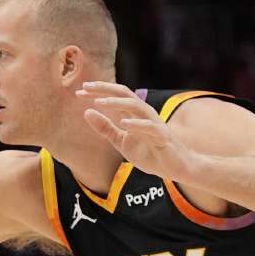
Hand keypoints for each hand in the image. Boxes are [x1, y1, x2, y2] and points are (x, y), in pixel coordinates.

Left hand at [79, 82, 196, 180]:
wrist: (176, 168)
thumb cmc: (150, 153)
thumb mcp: (121, 142)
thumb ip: (105, 128)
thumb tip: (86, 112)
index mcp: (134, 114)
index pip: (115, 96)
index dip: (97, 92)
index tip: (78, 91)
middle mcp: (144, 114)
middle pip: (125, 94)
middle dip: (105, 89)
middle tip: (86, 87)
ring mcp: (155, 124)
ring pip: (137, 107)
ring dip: (117, 103)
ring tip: (99, 102)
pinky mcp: (163, 137)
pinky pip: (151, 127)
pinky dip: (137, 124)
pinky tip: (123, 123)